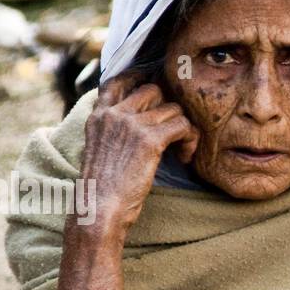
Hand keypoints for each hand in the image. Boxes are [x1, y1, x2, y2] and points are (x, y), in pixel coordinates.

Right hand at [80, 71, 200, 237]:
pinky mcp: (149, 140)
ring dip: (184, 129)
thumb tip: (139, 126)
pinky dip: (190, 140)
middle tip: (173, 134)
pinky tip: (184, 157)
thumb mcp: (100, 151)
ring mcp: (131, 124)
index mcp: (99, 116)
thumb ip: (114, 132)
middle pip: (153, 90)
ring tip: (181, 151)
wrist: (99, 209)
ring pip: (173, 108)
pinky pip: (183, 125)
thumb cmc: (103, 190)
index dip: (140, 79)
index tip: (157, 94)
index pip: (118, 80)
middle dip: (168, 109)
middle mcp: (114, 114)